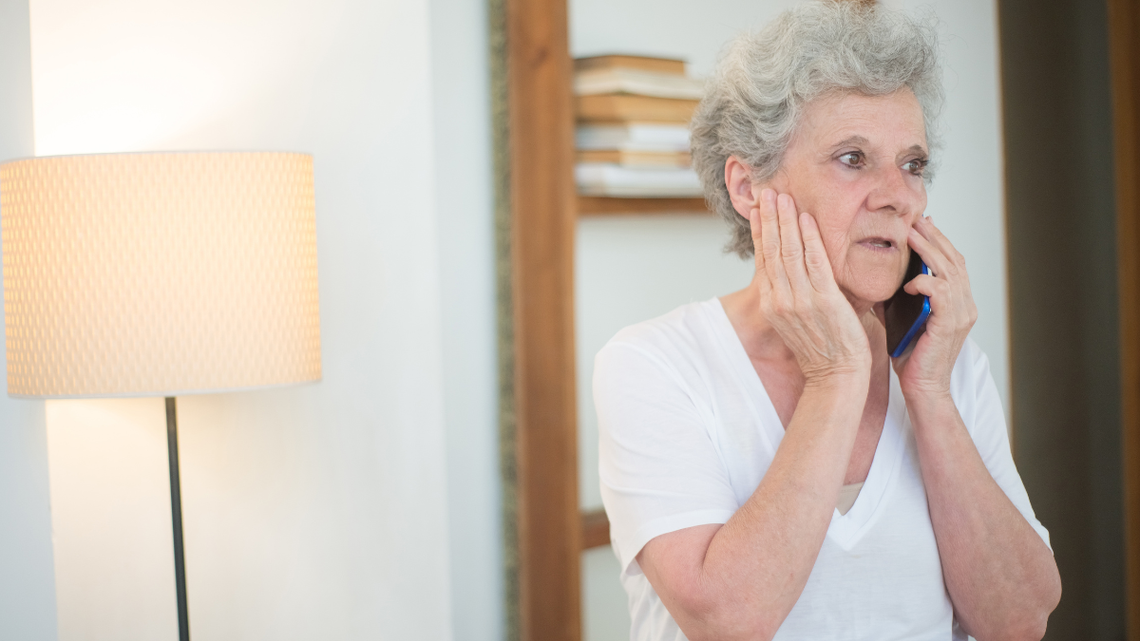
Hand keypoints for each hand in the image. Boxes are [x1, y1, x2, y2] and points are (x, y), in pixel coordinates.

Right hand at [751, 189, 871, 384]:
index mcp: (773, 304)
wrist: (836, 376)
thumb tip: (792, 270)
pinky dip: (809, 239)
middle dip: (768, 218)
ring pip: (788, 251)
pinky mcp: (824, 301)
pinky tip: (805, 219)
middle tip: (766, 192)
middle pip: (771, 250)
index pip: (763, 259)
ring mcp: (801, 300)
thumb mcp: (796, 320)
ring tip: (782, 197)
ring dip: (785, 221)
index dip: (760, 231)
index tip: (757, 209)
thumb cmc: (822, 349)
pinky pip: (814, 263)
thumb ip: (791, 294)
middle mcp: (781, 300)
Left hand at [892, 216, 976, 398]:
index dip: (938, 241)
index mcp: (956, 302)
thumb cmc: (911, 357)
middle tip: (915, 220)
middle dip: (934, 237)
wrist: (922, 389)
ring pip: (950, 271)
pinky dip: (925, 283)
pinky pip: (941, 294)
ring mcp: (961, 314)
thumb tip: (871, 279)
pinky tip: (909, 281)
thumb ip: (893, 299)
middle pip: (954, 260)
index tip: (920, 223)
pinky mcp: (950, 325)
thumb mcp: (900, 320)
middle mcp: (965, 305)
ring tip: (911, 236)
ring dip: (929, 251)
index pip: (951, 262)